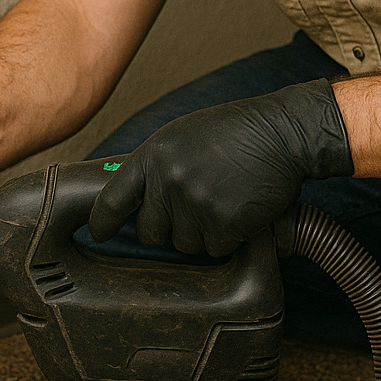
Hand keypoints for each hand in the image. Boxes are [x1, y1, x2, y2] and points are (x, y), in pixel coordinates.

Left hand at [88, 79, 352, 256]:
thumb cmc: (235, 132)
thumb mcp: (183, 135)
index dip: (102, 222)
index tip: (99, 234)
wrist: (281, 132)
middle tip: (193, 208)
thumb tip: (136, 197)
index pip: (112, 199)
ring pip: (183, 244)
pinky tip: (239, 210)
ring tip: (222, 199)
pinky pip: (214, 248)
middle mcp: (169, 180)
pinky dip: (228, 237)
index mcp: (153, 154)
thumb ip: (157, 164)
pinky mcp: (223, 223)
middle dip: (167, 228)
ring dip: (201, 232)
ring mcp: (196, 203)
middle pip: (149, 231)